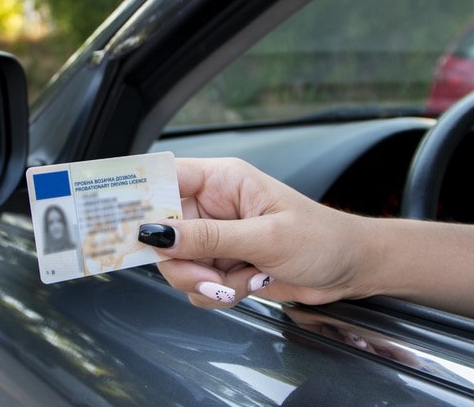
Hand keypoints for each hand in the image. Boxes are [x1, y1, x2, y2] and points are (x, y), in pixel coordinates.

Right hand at [147, 158, 374, 307]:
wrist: (352, 270)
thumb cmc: (322, 239)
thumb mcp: (266, 238)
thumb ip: (208, 237)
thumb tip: (156, 234)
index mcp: (221, 180)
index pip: (163, 179)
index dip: (138, 199)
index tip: (121, 225)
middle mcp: (212, 205)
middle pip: (162, 233)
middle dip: (181, 263)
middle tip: (209, 277)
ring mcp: (215, 237)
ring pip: (176, 265)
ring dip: (205, 283)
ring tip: (243, 281)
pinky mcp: (222, 265)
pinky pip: (196, 285)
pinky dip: (217, 294)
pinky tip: (249, 286)